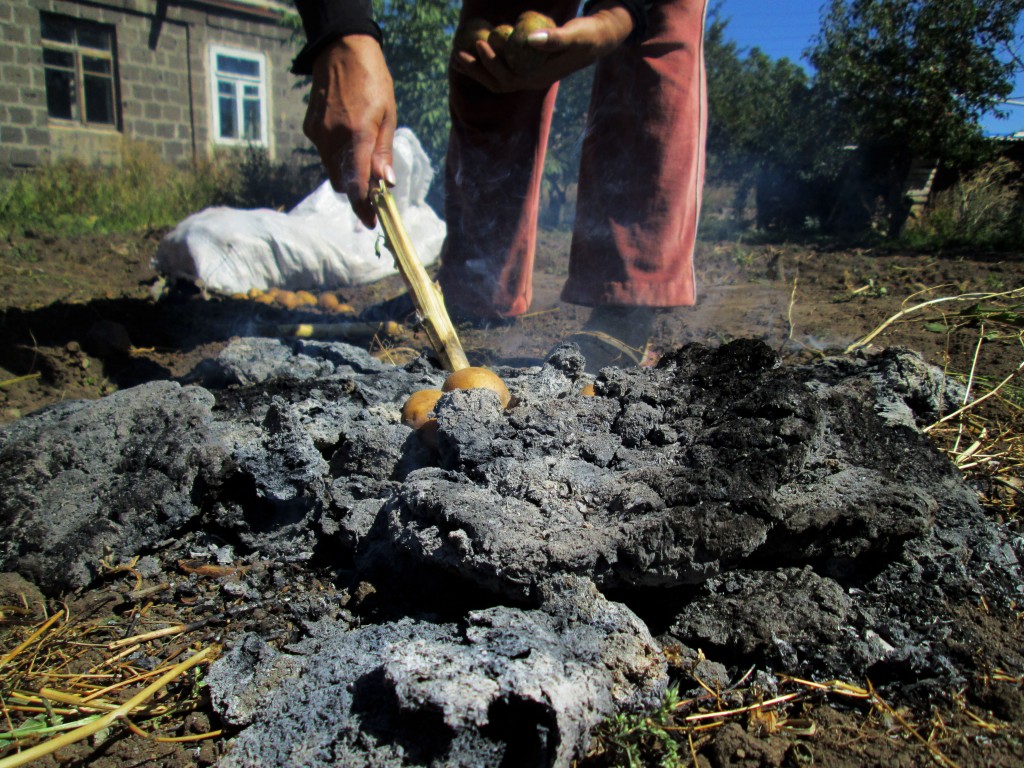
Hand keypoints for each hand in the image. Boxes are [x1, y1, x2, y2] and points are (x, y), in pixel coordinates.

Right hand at [304, 35, 396, 227]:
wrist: (341, 51)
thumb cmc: (373, 81)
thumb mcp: (388, 115)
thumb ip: (383, 151)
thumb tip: (385, 183)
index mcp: (357, 136)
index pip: (357, 185)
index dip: (364, 208)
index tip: (371, 222)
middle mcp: (333, 139)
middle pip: (342, 183)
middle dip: (357, 190)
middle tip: (374, 186)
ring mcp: (318, 134)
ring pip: (331, 170)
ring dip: (346, 172)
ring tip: (362, 153)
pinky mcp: (310, 129)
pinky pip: (324, 153)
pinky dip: (336, 154)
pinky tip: (347, 134)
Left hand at [452, 4, 633, 92]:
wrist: (597, 39)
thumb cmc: (587, 35)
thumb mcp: (574, 34)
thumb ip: (554, 38)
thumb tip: (529, 40)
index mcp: (539, 78)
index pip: (509, 77)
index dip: (491, 63)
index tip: (481, 43)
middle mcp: (532, 81)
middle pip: (497, 83)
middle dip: (476, 71)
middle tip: (458, 53)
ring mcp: (529, 76)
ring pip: (498, 79)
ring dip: (477, 70)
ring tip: (459, 58)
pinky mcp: (528, 68)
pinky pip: (503, 69)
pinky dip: (487, 63)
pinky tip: (477, 52)